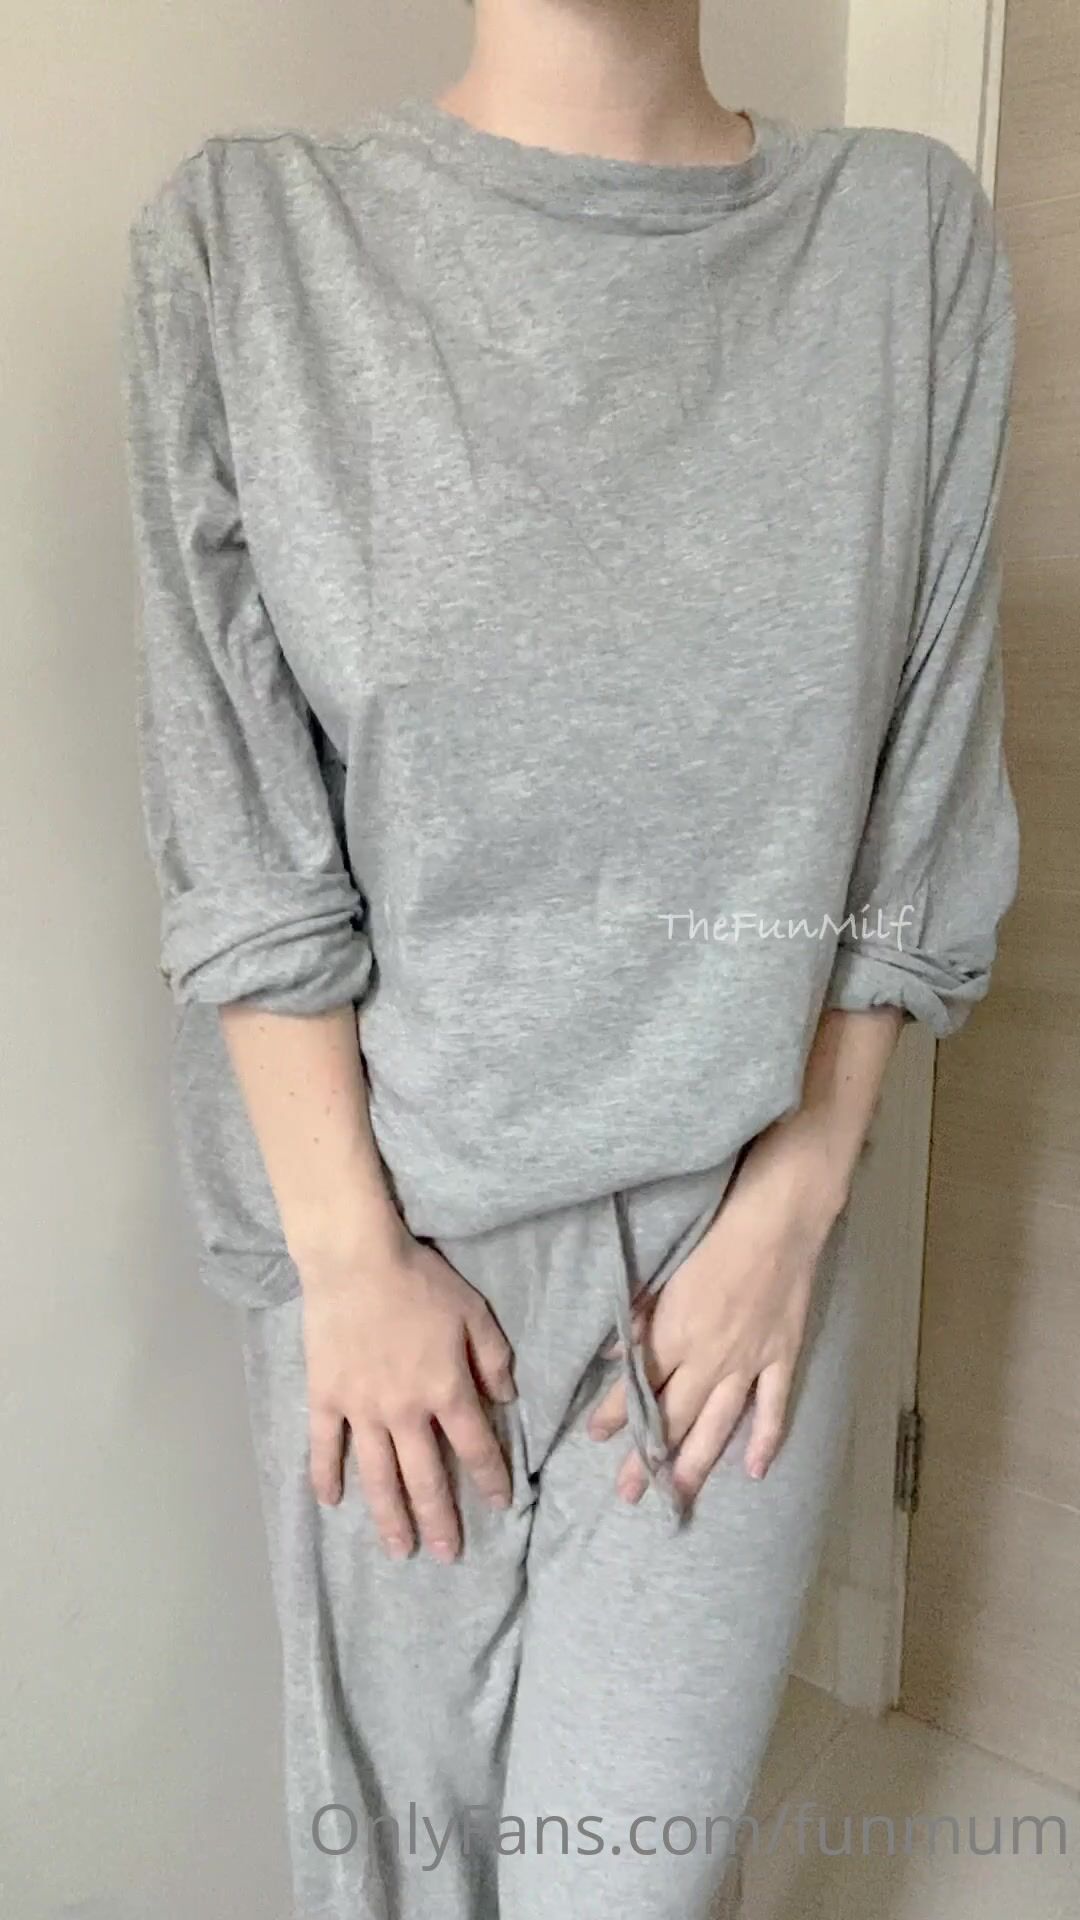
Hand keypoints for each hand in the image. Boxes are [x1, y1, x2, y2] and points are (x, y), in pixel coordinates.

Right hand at [300, 1231, 515, 1561]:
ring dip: (391, 1517)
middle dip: (440, 1519)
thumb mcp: (474, 1313)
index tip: (500, 1505)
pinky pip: (325, 1446)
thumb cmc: (420, 1281)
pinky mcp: (325, 1397)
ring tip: (401, 1550)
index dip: (491, 1479)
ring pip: (378, 1476)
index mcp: (446, 1390)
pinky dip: (327, 1475)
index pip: (475, 1447)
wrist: (355, 1261)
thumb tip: (507, 1401)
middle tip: (447, 1554)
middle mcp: (405, 1411)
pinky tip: (332, 1502)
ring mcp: (361, 1409)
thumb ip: (493, 1359)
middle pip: (426, 1477)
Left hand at [587, 1139, 843, 1503]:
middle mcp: (709, 1357)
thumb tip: (611, 1353)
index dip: (615, 1414)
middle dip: (648, 1457)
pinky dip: (765, 1440)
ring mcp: (749, 1361)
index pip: (638, 1384)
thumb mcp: (665, 1271)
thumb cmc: (715, 1233)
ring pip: (719, 1424)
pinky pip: (774, 1407)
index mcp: (674, 1333)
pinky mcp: (782, 1355)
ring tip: (678, 1498)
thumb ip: (638, 1316)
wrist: (779, 1217)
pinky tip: (755, 1471)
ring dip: (696, 1463)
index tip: (595, 1437)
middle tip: (628, 1494)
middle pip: (674, 1417)